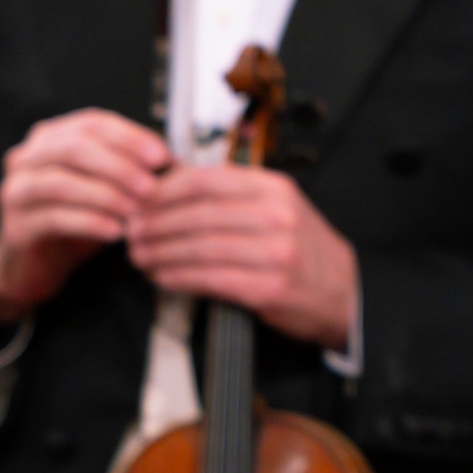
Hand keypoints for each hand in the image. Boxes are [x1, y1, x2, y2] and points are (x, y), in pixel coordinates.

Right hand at [0, 109, 170, 319]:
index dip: (130, 137)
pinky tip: (115, 232)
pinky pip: (53, 218)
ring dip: (106, 195)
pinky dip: (89, 222)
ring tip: (136, 211)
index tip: (162, 157)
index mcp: (51, 137)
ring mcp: (15, 191)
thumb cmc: (76, 218)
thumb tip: (174, 161)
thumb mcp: (105, 187)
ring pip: (61, 181)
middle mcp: (26, 157)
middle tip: (150, 187)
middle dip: (119, 166)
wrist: (35, 266)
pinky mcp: (15, 226)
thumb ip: (130, 168)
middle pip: (74, 147)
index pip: (93, 124)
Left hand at [127, 163, 360, 352]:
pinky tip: (161, 277)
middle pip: (198, 214)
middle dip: (155, 224)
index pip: (205, 181)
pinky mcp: (268, 288)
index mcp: (274, 187)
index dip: (164, 192)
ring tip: (139, 257)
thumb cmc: (301, 248)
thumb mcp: (276, 207)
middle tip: (130, 233)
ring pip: (200, 247)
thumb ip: (232, 197)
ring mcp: (275, 252)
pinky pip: (210, 278)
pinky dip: (178, 277)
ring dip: (160, 253)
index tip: (139, 202)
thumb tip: (172, 186)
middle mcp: (276, 215)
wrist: (343, 291)